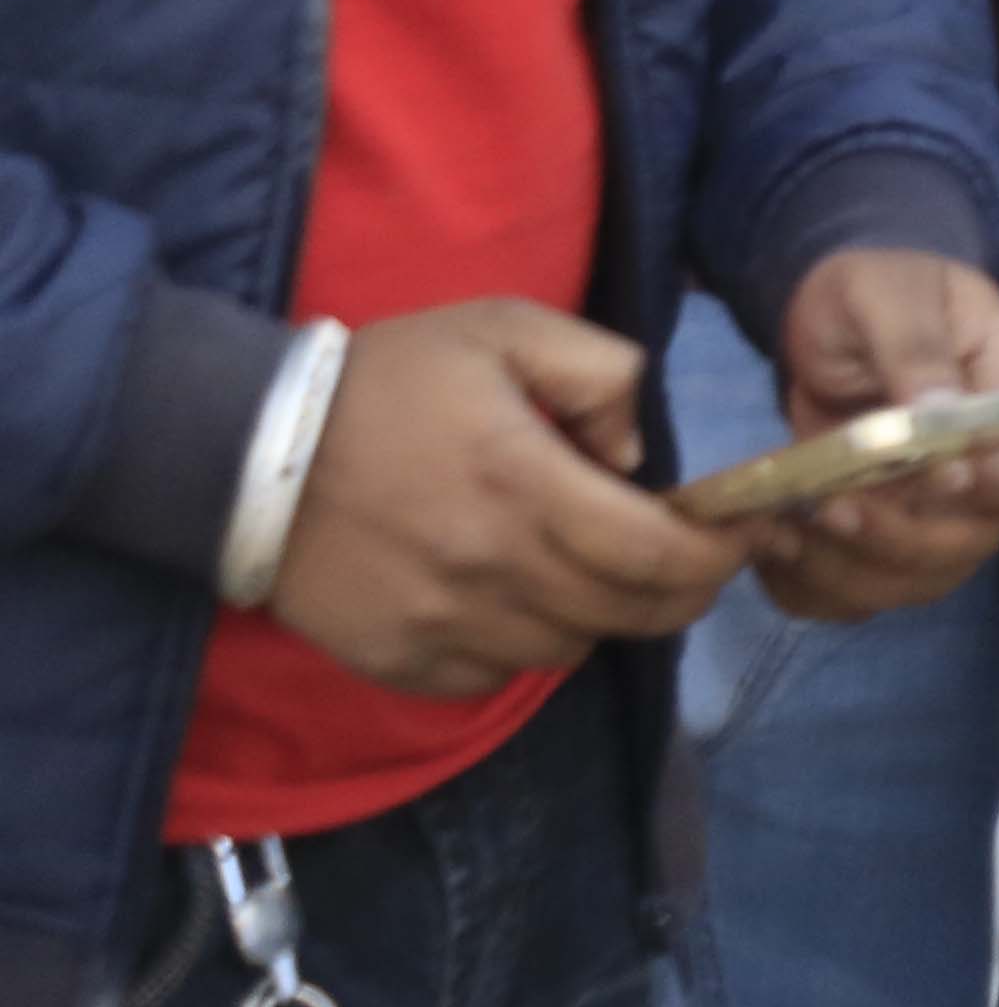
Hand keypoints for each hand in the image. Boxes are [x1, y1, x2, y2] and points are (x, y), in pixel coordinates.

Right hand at [261, 300, 752, 698]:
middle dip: (683, 590)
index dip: (717, 556)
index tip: (743, 537)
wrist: (247, 452)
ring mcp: (442, 625)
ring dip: (602, 615)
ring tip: (594, 569)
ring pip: (569, 650)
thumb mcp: (506, 329)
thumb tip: (634, 455)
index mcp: (525, 484)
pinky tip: (520, 598)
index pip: (655, 554)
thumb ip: (600, 372)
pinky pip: (497, 676)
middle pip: (628, 614)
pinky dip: (527, 646)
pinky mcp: (399, 661)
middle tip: (694, 561)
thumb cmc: (389, 380)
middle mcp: (491, 568)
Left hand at [752, 250, 998, 621]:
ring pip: (913, 580)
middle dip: (896, 538)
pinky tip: (771, 551)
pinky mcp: (880, 539)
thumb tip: (938, 413)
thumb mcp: (891, 294)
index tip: (934, 474)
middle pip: (972, 540)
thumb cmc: (880, 290)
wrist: (839, 318)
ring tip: (781, 529)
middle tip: (828, 505)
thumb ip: (915, 348)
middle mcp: (989, 473)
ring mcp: (936, 513)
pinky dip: (810, 589)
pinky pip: (856, 593)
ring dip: (844, 572)